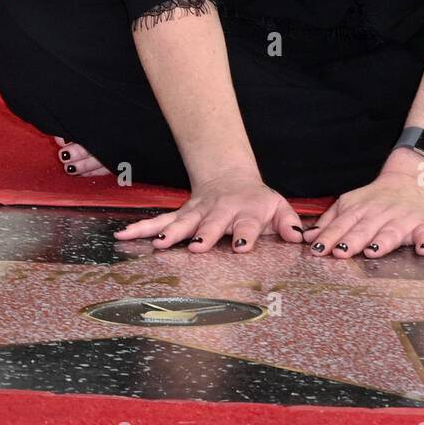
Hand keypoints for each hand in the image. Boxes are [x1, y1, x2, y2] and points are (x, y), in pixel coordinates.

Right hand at [114, 167, 303, 253]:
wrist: (230, 177)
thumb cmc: (258, 201)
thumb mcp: (279, 207)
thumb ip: (289, 223)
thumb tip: (300, 237)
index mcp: (247, 211)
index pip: (248, 225)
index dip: (246, 235)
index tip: (242, 247)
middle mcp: (220, 211)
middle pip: (212, 224)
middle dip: (204, 235)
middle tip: (196, 247)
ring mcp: (198, 212)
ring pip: (182, 222)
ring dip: (170, 233)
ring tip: (156, 244)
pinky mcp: (181, 214)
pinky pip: (160, 221)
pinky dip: (141, 228)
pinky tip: (123, 236)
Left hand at [304, 148, 423, 258]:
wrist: (414, 179)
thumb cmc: (378, 198)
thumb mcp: (351, 202)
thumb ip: (330, 220)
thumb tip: (308, 237)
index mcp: (360, 209)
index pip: (341, 224)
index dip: (329, 237)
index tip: (317, 249)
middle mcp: (380, 214)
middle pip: (364, 229)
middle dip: (351, 240)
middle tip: (339, 252)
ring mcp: (403, 219)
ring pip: (391, 232)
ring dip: (382, 242)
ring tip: (372, 252)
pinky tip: (422, 250)